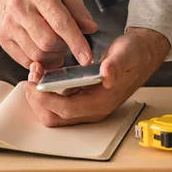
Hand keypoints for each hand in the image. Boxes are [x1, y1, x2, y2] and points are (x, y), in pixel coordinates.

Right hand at [0, 0, 97, 69]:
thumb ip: (79, 12)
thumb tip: (91, 29)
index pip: (60, 22)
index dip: (76, 42)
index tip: (87, 58)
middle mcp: (20, 8)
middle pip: (47, 42)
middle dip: (63, 48)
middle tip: (65, 43)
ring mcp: (9, 25)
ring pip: (37, 54)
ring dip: (52, 56)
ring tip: (55, 46)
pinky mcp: (3, 39)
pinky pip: (26, 61)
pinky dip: (40, 62)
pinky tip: (45, 53)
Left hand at [24, 28, 169, 126]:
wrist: (141, 54)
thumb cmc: (134, 54)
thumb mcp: (126, 54)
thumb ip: (116, 65)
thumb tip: (107, 76)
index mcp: (102, 102)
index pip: (67, 109)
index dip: (46, 99)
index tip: (32, 84)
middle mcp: (92, 109)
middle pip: (55, 117)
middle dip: (37, 100)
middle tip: (30, 78)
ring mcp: (86, 106)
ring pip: (53, 112)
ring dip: (39, 96)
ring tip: (35, 73)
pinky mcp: (81, 98)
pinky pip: (57, 102)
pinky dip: (45, 91)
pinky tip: (43, 73)